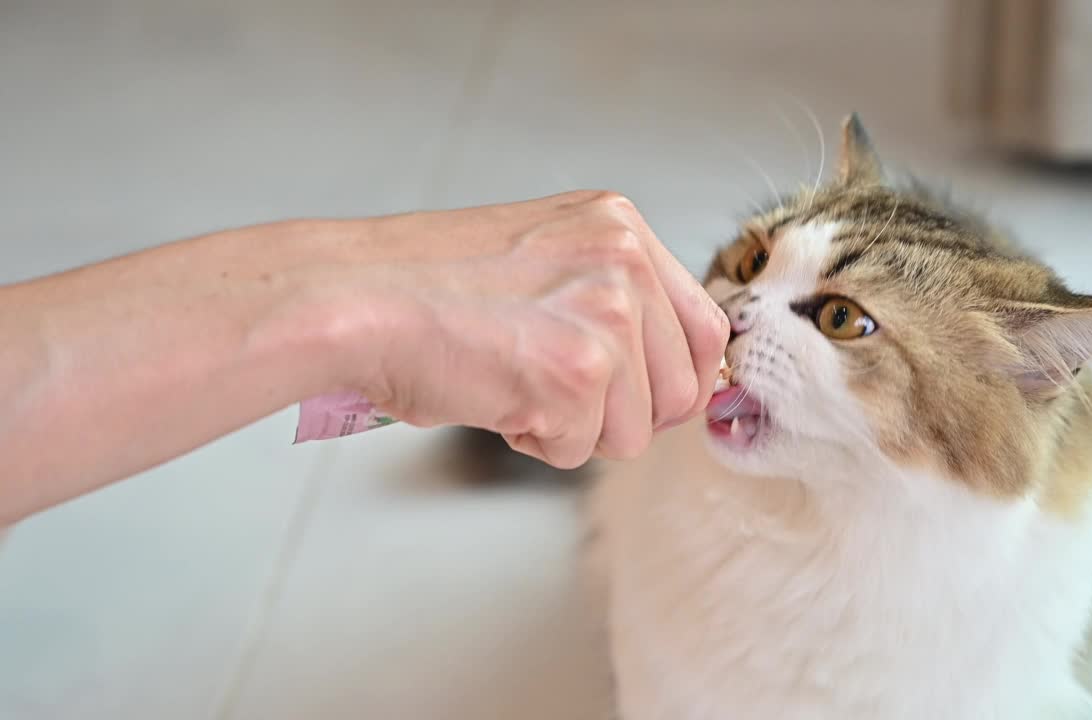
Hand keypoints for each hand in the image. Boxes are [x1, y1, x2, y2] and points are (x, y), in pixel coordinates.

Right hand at [330, 191, 728, 467]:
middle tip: (558, 397)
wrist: (354, 301)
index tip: (649, 403)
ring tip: (513, 383)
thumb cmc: (428, 289)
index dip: (678, 383)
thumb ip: (614, 300)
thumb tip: (676, 382)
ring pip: (635, 431)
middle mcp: (624, 262)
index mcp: (620, 226)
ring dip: (575, 429)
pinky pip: (581, 452)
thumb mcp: (545, 261)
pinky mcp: (577, 373)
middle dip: (624, 416)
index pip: (705, 328)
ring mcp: (606, 316)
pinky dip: (534, 442)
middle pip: (681, 390)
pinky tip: (493, 396)